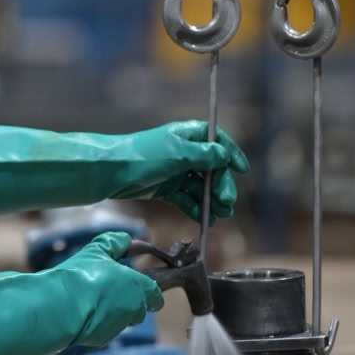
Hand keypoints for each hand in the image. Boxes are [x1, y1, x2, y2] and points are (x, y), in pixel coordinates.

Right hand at [55, 230, 164, 342]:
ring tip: (93, 299)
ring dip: (113, 311)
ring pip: (122, 320)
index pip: (156, 295)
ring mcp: (118, 326)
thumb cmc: (81, 276)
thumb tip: (125, 239)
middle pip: (140, 309)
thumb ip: (114, 243)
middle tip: (111, 289)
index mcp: (137, 287)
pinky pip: (104, 330)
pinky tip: (83, 311)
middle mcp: (133, 309)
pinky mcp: (102, 339)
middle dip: (130, 302)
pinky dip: (97, 322)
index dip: (151, 292)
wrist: (61, 306)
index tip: (145, 288)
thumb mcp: (98, 250)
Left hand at [110, 121, 248, 221]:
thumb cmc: (143, 156)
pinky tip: (206, 219)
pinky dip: (196, 208)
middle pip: (210, 167)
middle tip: (227, 201)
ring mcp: (174, 171)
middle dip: (221, 184)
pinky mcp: (165, 188)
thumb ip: (204, 155)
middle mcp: (182, 151)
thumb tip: (224, 154)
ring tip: (221, 214)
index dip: (231, 153)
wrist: (112, 172)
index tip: (242, 169)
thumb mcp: (178, 153)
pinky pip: (186, 198)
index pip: (216, 140)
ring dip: (211, 199)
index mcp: (186, 135)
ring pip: (199, 186)